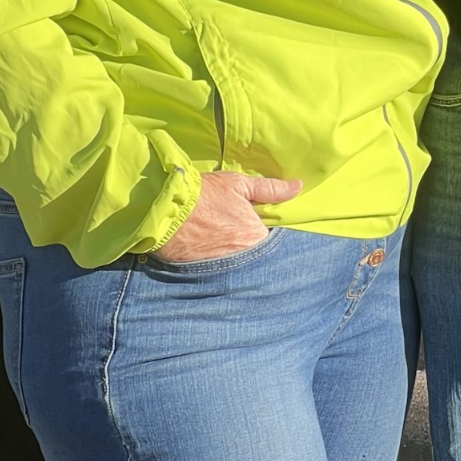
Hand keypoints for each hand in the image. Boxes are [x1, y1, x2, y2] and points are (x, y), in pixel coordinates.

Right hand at [151, 171, 301, 262]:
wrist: (163, 210)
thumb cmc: (204, 194)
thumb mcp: (240, 185)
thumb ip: (271, 189)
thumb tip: (297, 186)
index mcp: (255, 236)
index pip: (273, 241)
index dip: (269, 234)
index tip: (263, 228)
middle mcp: (240, 257)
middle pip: (255, 256)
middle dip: (252, 249)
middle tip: (240, 236)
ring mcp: (220, 268)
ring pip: (237, 266)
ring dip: (235, 259)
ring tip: (224, 244)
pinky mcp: (199, 275)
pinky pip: (216, 272)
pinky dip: (217, 265)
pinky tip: (212, 254)